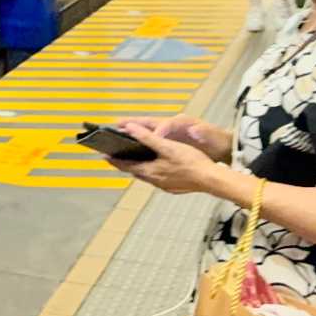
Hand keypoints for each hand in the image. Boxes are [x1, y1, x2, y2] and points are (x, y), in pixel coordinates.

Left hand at [106, 123, 224, 195]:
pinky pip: (158, 178)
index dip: (114, 160)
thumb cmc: (190, 162)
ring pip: (146, 175)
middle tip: (116, 157)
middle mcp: (154, 180)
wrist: (212, 180)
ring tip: (134, 161)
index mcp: (149, 171)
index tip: (104, 156)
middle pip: (134, 171)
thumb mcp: (167, 146)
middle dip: (124, 163)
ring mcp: (165, 185)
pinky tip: (157, 168)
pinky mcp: (174, 187)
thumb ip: (146, 137)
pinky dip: (152, 172)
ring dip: (138, 168)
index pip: (125, 165)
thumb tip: (129, 128)